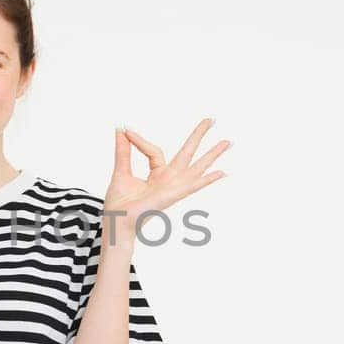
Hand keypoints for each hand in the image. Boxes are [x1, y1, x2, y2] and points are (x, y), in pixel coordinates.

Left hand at [105, 118, 229, 241]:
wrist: (115, 224)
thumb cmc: (118, 205)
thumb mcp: (121, 172)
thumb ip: (123, 152)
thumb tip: (121, 131)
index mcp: (157, 175)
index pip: (154, 151)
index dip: (140, 140)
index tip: (127, 132)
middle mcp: (168, 180)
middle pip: (187, 154)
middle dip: (198, 136)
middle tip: (212, 119)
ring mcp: (172, 188)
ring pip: (196, 167)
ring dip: (212, 154)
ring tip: (227, 141)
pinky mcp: (171, 196)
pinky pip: (192, 186)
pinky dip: (207, 179)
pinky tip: (221, 172)